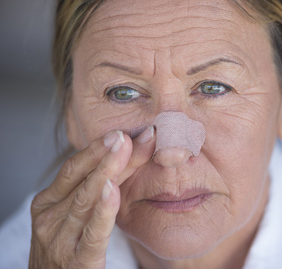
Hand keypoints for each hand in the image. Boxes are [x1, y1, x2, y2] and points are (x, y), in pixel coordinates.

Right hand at [29, 127, 153, 268]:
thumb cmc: (65, 250)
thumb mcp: (71, 217)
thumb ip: (90, 192)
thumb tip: (121, 159)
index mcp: (47, 203)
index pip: (74, 169)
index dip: (97, 148)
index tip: (122, 132)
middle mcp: (49, 218)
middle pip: (83, 179)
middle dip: (107, 154)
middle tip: (128, 134)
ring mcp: (60, 239)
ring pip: (87, 199)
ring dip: (109, 170)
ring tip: (126, 148)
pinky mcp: (77, 261)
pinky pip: (93, 232)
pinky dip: (103, 209)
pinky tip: (113, 190)